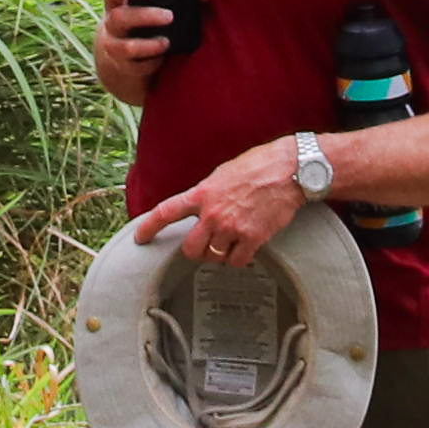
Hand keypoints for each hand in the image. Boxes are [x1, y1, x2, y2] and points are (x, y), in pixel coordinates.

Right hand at [92, 0, 214, 83]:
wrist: (132, 67)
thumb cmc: (153, 28)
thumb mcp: (169, 8)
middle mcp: (113, 10)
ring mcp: (113, 34)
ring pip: (118, 19)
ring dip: (145, 17)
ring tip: (169, 19)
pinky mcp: (119, 58)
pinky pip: (128, 52)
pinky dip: (148, 49)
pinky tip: (164, 47)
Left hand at [132, 135, 311, 266]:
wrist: (288, 170)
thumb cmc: (257, 166)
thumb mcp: (221, 174)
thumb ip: (207, 193)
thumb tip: (199, 207)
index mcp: (202, 193)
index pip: (167, 212)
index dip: (150, 227)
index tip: (140, 239)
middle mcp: (213, 213)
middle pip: (191, 249)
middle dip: (196, 251)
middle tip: (205, 246)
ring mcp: (232, 227)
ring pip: (214, 257)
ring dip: (220, 254)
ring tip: (230, 242)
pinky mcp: (253, 238)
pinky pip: (237, 262)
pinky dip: (239, 260)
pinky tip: (245, 249)